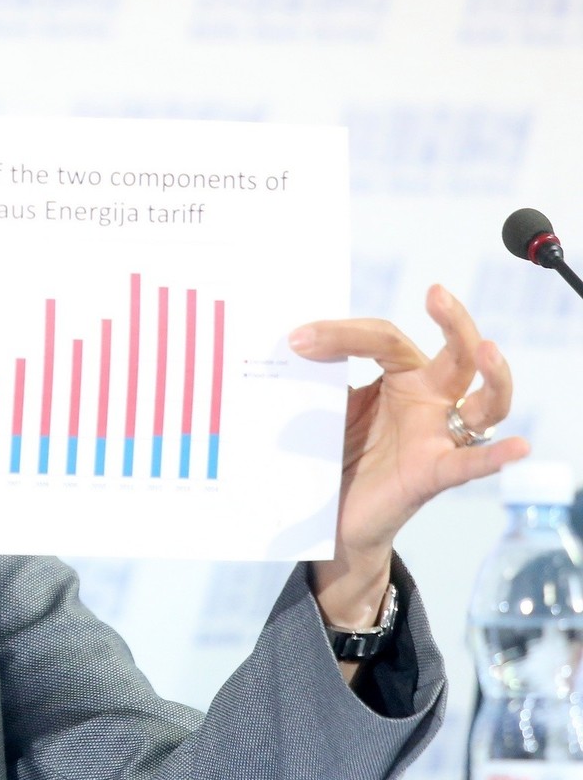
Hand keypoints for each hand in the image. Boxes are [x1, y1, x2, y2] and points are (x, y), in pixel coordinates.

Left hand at [289, 285, 529, 630]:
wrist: (331, 513)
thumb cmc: (338, 451)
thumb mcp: (328, 405)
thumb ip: (319, 377)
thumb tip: (289, 343)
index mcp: (403, 377)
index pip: (386, 339)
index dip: (343, 335)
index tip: (298, 339)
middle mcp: (430, 401)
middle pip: (456, 355)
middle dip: (454, 322)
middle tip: (436, 294)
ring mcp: (437, 436)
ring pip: (486, 402)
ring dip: (492, 376)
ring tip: (487, 351)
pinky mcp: (432, 473)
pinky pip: (470, 464)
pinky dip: (495, 456)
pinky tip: (518, 447)